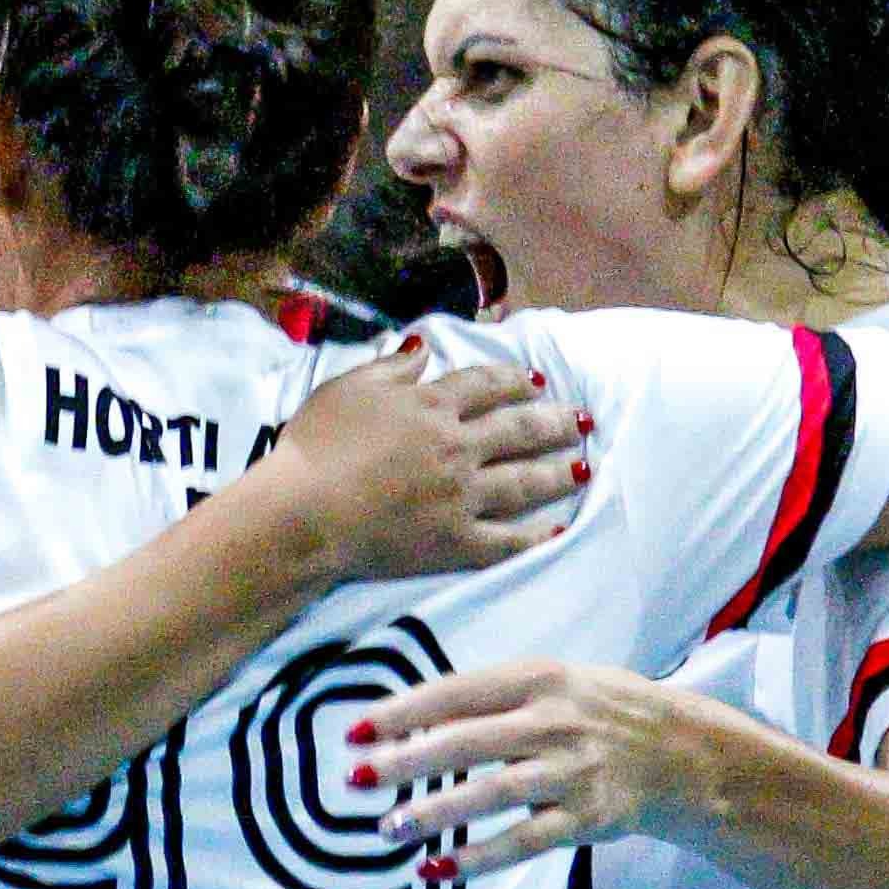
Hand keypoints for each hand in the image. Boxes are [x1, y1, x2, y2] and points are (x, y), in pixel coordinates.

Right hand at [260, 349, 587, 581]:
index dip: (514, 380)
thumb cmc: (316, 445)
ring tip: (582, 467)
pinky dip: (535, 536)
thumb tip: (425, 347)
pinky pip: (506, 541)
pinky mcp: (456, 541)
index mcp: (431, 406)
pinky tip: (557, 530)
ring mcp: (462, 496)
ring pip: (523, 482)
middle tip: (580, 421)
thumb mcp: (347, 388)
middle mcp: (457, 446)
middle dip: (553, 422)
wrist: (305, 512)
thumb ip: (392, 367)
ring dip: (557, 473)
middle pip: (517, 430)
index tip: (537, 381)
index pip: (485, 385)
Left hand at [346, 659, 736, 875]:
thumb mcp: (550, 682)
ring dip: (437, 813)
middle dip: (407, 762)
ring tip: (388, 828)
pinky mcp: (587, 817)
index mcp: (537, 678)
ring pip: (493, 793)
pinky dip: (480, 857)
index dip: (402, 713)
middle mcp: (554, 721)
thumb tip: (404, 723)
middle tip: (356, 780)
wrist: (681, 751)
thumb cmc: (595, 710)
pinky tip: (437, 870)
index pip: (456, 693)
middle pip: (468, 742)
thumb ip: (487, 698)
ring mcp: (572, 771)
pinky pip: (526, 840)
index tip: (354, 734)